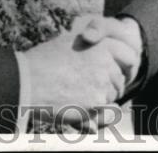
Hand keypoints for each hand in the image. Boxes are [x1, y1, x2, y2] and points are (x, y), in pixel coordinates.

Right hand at [21, 23, 139, 125]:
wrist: (27, 81)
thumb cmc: (43, 61)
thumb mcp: (70, 44)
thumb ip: (91, 48)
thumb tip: (100, 57)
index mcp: (102, 44)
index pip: (130, 56)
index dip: (126, 66)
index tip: (121, 72)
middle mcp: (106, 63)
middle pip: (120, 80)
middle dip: (109, 86)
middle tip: (87, 87)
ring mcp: (101, 84)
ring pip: (111, 97)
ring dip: (100, 100)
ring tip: (76, 95)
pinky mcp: (95, 103)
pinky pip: (105, 113)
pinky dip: (97, 115)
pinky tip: (78, 108)